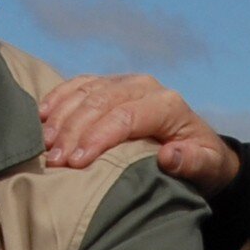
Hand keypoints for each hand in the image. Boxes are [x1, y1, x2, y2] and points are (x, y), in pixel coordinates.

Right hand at [36, 72, 240, 192]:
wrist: (199, 146)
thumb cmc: (203, 162)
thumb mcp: (208, 167)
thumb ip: (192, 163)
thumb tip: (169, 156)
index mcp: (168, 104)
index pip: (126, 116)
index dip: (98, 138)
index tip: (76, 163)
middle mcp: (145, 86)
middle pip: (100, 103)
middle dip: (73, 132)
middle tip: (54, 161)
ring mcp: (125, 82)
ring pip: (86, 92)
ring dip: (61, 118)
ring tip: (45, 145)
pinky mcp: (110, 85)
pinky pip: (79, 85)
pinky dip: (59, 98)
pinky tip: (41, 116)